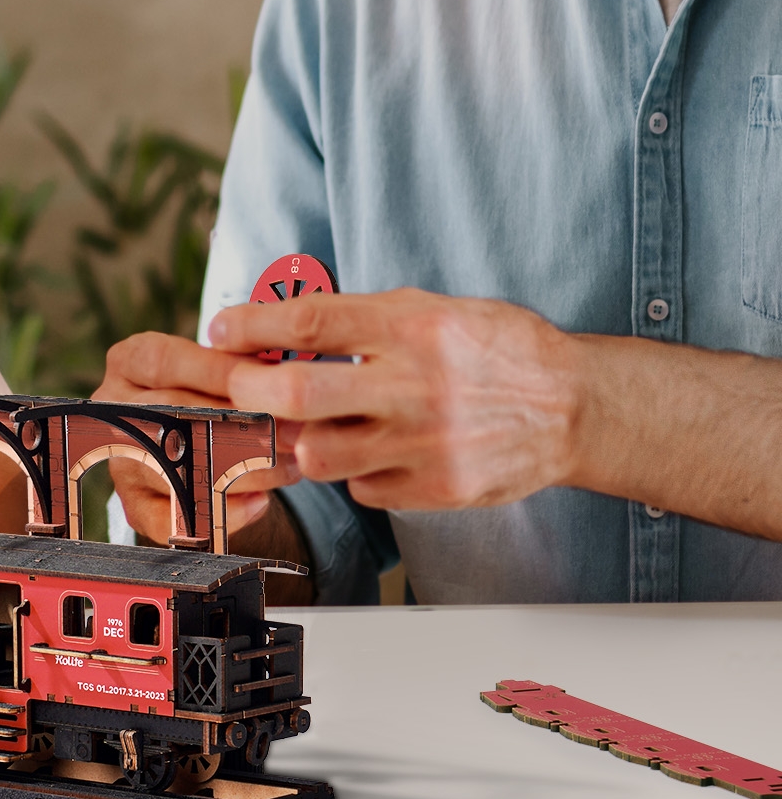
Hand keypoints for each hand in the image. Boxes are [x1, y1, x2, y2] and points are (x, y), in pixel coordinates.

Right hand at [97, 332, 305, 538]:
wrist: (206, 439)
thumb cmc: (218, 392)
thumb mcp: (222, 364)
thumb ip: (240, 363)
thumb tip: (277, 375)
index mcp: (128, 362)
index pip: (164, 362)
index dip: (218, 373)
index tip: (271, 383)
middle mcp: (113, 410)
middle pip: (171, 417)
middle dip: (240, 425)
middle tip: (294, 432)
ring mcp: (121, 460)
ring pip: (176, 469)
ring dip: (243, 471)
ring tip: (290, 466)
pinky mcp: (134, 506)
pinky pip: (174, 519)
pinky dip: (222, 514)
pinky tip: (259, 502)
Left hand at [207, 288, 579, 508]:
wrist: (574, 407)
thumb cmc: (500, 350)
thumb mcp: (435, 310)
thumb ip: (365, 320)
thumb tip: (287, 327)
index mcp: (415, 327)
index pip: (313, 321)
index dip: (255, 325)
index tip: (223, 327)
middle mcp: (417, 385)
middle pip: (300, 393)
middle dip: (251, 391)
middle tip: (234, 387)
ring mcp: (426, 444)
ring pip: (321, 454)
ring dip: (304, 440)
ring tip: (316, 424)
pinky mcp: (438, 489)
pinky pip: (363, 489)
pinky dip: (355, 473)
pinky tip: (374, 452)